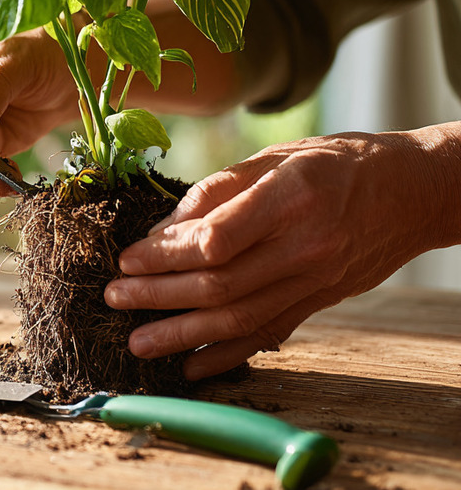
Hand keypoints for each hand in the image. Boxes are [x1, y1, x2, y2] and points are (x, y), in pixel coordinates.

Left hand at [103, 132, 438, 379]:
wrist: (411, 192)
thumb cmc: (334, 163)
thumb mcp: (273, 158)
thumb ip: (215, 192)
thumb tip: (162, 231)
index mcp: (289, 200)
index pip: (215, 241)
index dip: (163, 255)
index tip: (127, 259)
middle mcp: (304, 247)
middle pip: (219, 286)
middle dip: (158, 297)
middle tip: (114, 299)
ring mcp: (314, 281)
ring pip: (238, 319)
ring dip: (182, 336)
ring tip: (139, 343)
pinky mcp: (318, 303)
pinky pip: (266, 336)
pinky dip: (226, 356)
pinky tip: (191, 368)